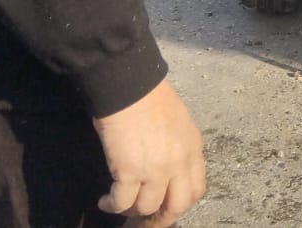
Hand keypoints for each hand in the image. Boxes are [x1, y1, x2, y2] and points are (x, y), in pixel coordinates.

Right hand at [92, 79, 204, 226]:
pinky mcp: (130, 171)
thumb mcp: (178, 123)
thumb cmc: (150, 98)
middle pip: (177, 206)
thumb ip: (178, 147)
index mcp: (193, 149)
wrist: (130, 87)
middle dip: (160, 219)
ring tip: (119, 206)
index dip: (181, 203)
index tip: (167, 209)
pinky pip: (123, 202)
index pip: (197, 189)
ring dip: (131, 211)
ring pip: (147, 207)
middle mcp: (179, 163)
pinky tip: (105, 201)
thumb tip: (168, 166)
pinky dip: (112, 205)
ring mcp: (157, 169)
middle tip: (144, 222)